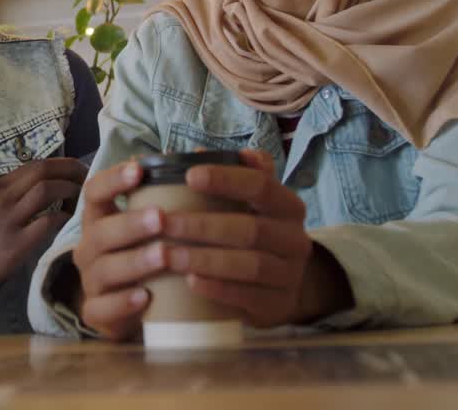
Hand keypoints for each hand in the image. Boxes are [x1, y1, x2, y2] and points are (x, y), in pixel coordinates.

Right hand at [0, 158, 87, 302]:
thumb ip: (19, 194)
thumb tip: (56, 182)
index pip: (36, 163)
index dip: (64, 163)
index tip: (81, 170)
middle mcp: (1, 197)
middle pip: (43, 169)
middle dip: (72, 170)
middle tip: (89, 179)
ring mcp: (8, 219)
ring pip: (46, 190)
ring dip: (71, 190)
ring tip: (83, 200)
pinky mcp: (16, 243)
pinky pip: (48, 221)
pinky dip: (65, 217)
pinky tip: (72, 221)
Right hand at [70, 161, 166, 340]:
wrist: (140, 310)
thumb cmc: (153, 254)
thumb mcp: (161, 223)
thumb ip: (181, 191)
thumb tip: (213, 154)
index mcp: (101, 219)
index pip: (95, 192)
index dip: (113, 180)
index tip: (138, 170)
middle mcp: (90, 248)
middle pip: (99, 232)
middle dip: (131, 223)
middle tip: (162, 217)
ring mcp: (92, 282)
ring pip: (104, 270)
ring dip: (135, 261)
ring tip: (164, 255)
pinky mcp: (97, 315)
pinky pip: (102, 309)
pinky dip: (123, 303)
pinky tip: (146, 297)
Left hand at [164, 149, 348, 326]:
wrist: (279, 290)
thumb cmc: (250, 235)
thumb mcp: (248, 205)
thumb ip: (229, 177)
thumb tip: (193, 151)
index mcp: (287, 206)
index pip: (261, 185)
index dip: (226, 179)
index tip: (189, 176)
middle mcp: (295, 238)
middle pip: (250, 229)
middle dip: (202, 225)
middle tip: (162, 222)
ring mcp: (290, 275)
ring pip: (250, 265)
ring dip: (204, 259)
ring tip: (168, 255)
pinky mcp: (278, 306)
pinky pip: (248, 297)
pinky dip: (218, 289)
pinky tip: (189, 282)